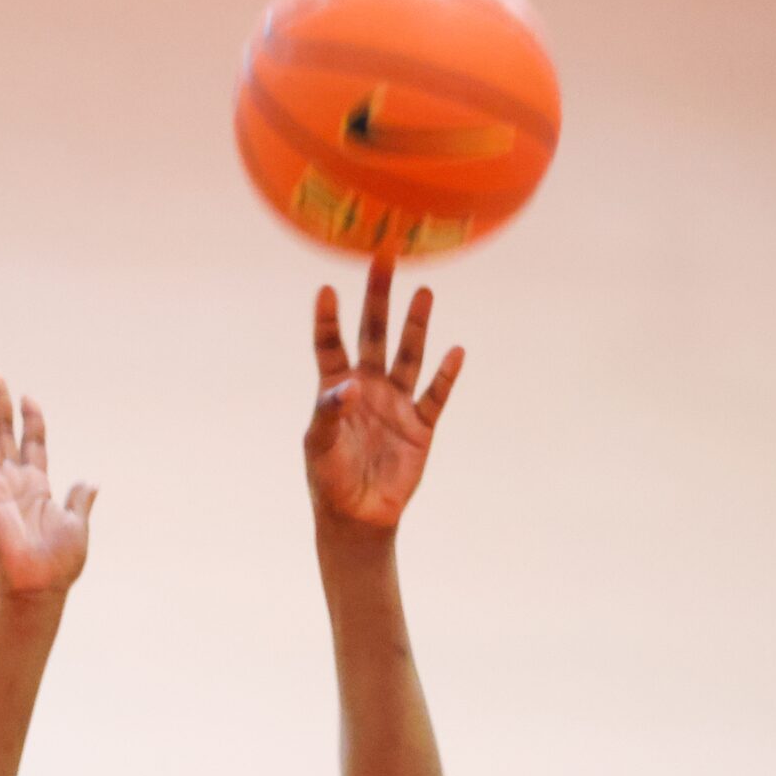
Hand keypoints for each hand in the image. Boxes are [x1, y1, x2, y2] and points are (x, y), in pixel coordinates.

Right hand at [0, 372, 96, 603]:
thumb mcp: (76, 525)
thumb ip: (78, 501)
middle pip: (2, 431)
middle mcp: (12, 480)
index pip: (31, 442)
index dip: (30, 419)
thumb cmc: (58, 564)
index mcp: (36, 485)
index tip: (28, 397)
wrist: (39, 587)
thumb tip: (89, 483)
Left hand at [305, 257, 463, 533]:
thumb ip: (330, 413)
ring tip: (424, 292)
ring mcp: (396, 403)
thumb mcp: (320, 446)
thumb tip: (349, 386)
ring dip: (416, 326)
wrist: (358, 517)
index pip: (330, 345)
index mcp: (336, 389)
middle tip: (384, 259)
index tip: (326, 287)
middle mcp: (368, 387)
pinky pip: (436, 395)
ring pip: (408, 355)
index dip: (328, 318)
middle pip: (374, 333)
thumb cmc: (330, 480)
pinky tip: (455, 351)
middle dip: (379, 297)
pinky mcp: (421, 425)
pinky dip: (447, 375)